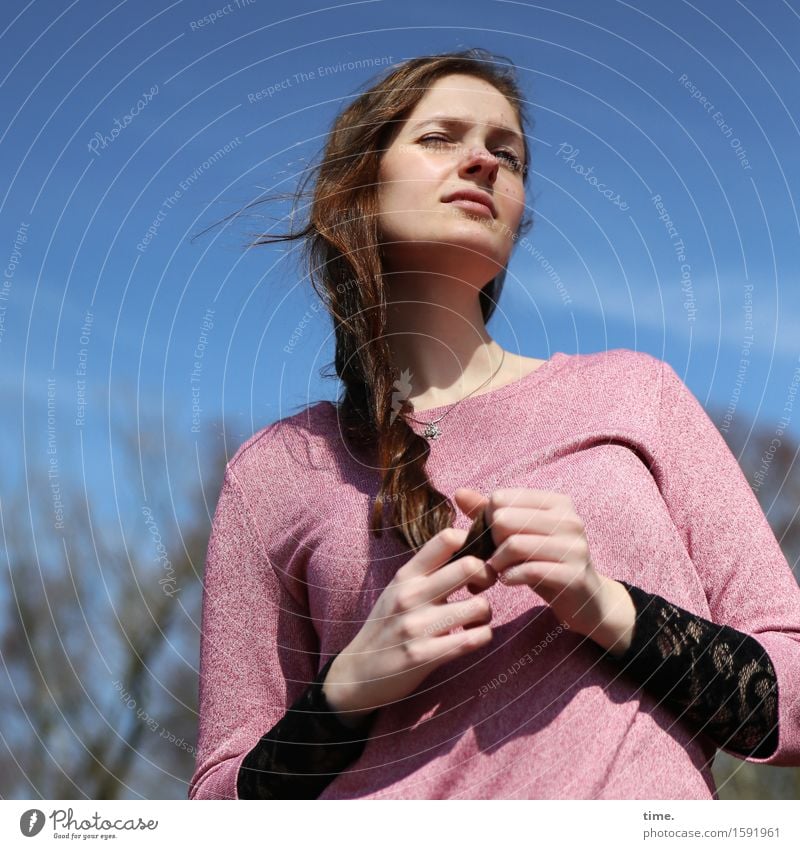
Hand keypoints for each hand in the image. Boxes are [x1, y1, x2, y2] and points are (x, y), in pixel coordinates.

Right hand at [323, 527, 495, 724]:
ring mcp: (417, 626)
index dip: (472, 544)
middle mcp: (411, 595)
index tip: (474, 560)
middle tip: (482, 589)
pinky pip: (474, 639)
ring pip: (479, 606)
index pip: (446, 539)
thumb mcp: (398, 589)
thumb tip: (464, 546)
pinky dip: (482, 637)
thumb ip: (427, 570)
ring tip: (476, 619)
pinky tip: (471, 638)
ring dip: (486, 613)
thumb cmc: (385, 626)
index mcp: (406, 575)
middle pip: (469, 566)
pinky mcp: (424, 656)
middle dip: (487, 576)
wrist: (357, 672)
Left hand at [453, 487, 634, 655]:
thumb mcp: (519, 535)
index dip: (488, 520)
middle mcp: (569, 519)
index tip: (492, 539)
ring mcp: (575, 546)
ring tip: (497, 570)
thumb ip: (490, 513)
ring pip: (513, 544)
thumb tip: (459, 493)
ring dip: (496, 562)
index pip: (501, 498)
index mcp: (556, 502)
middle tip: (491, 558)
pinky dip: (509, 577)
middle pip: (504, 518)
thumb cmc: (546, 563)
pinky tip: (508, 581)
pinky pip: (528, 570)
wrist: (585, 601)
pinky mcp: (574, 574)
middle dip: (490, 542)